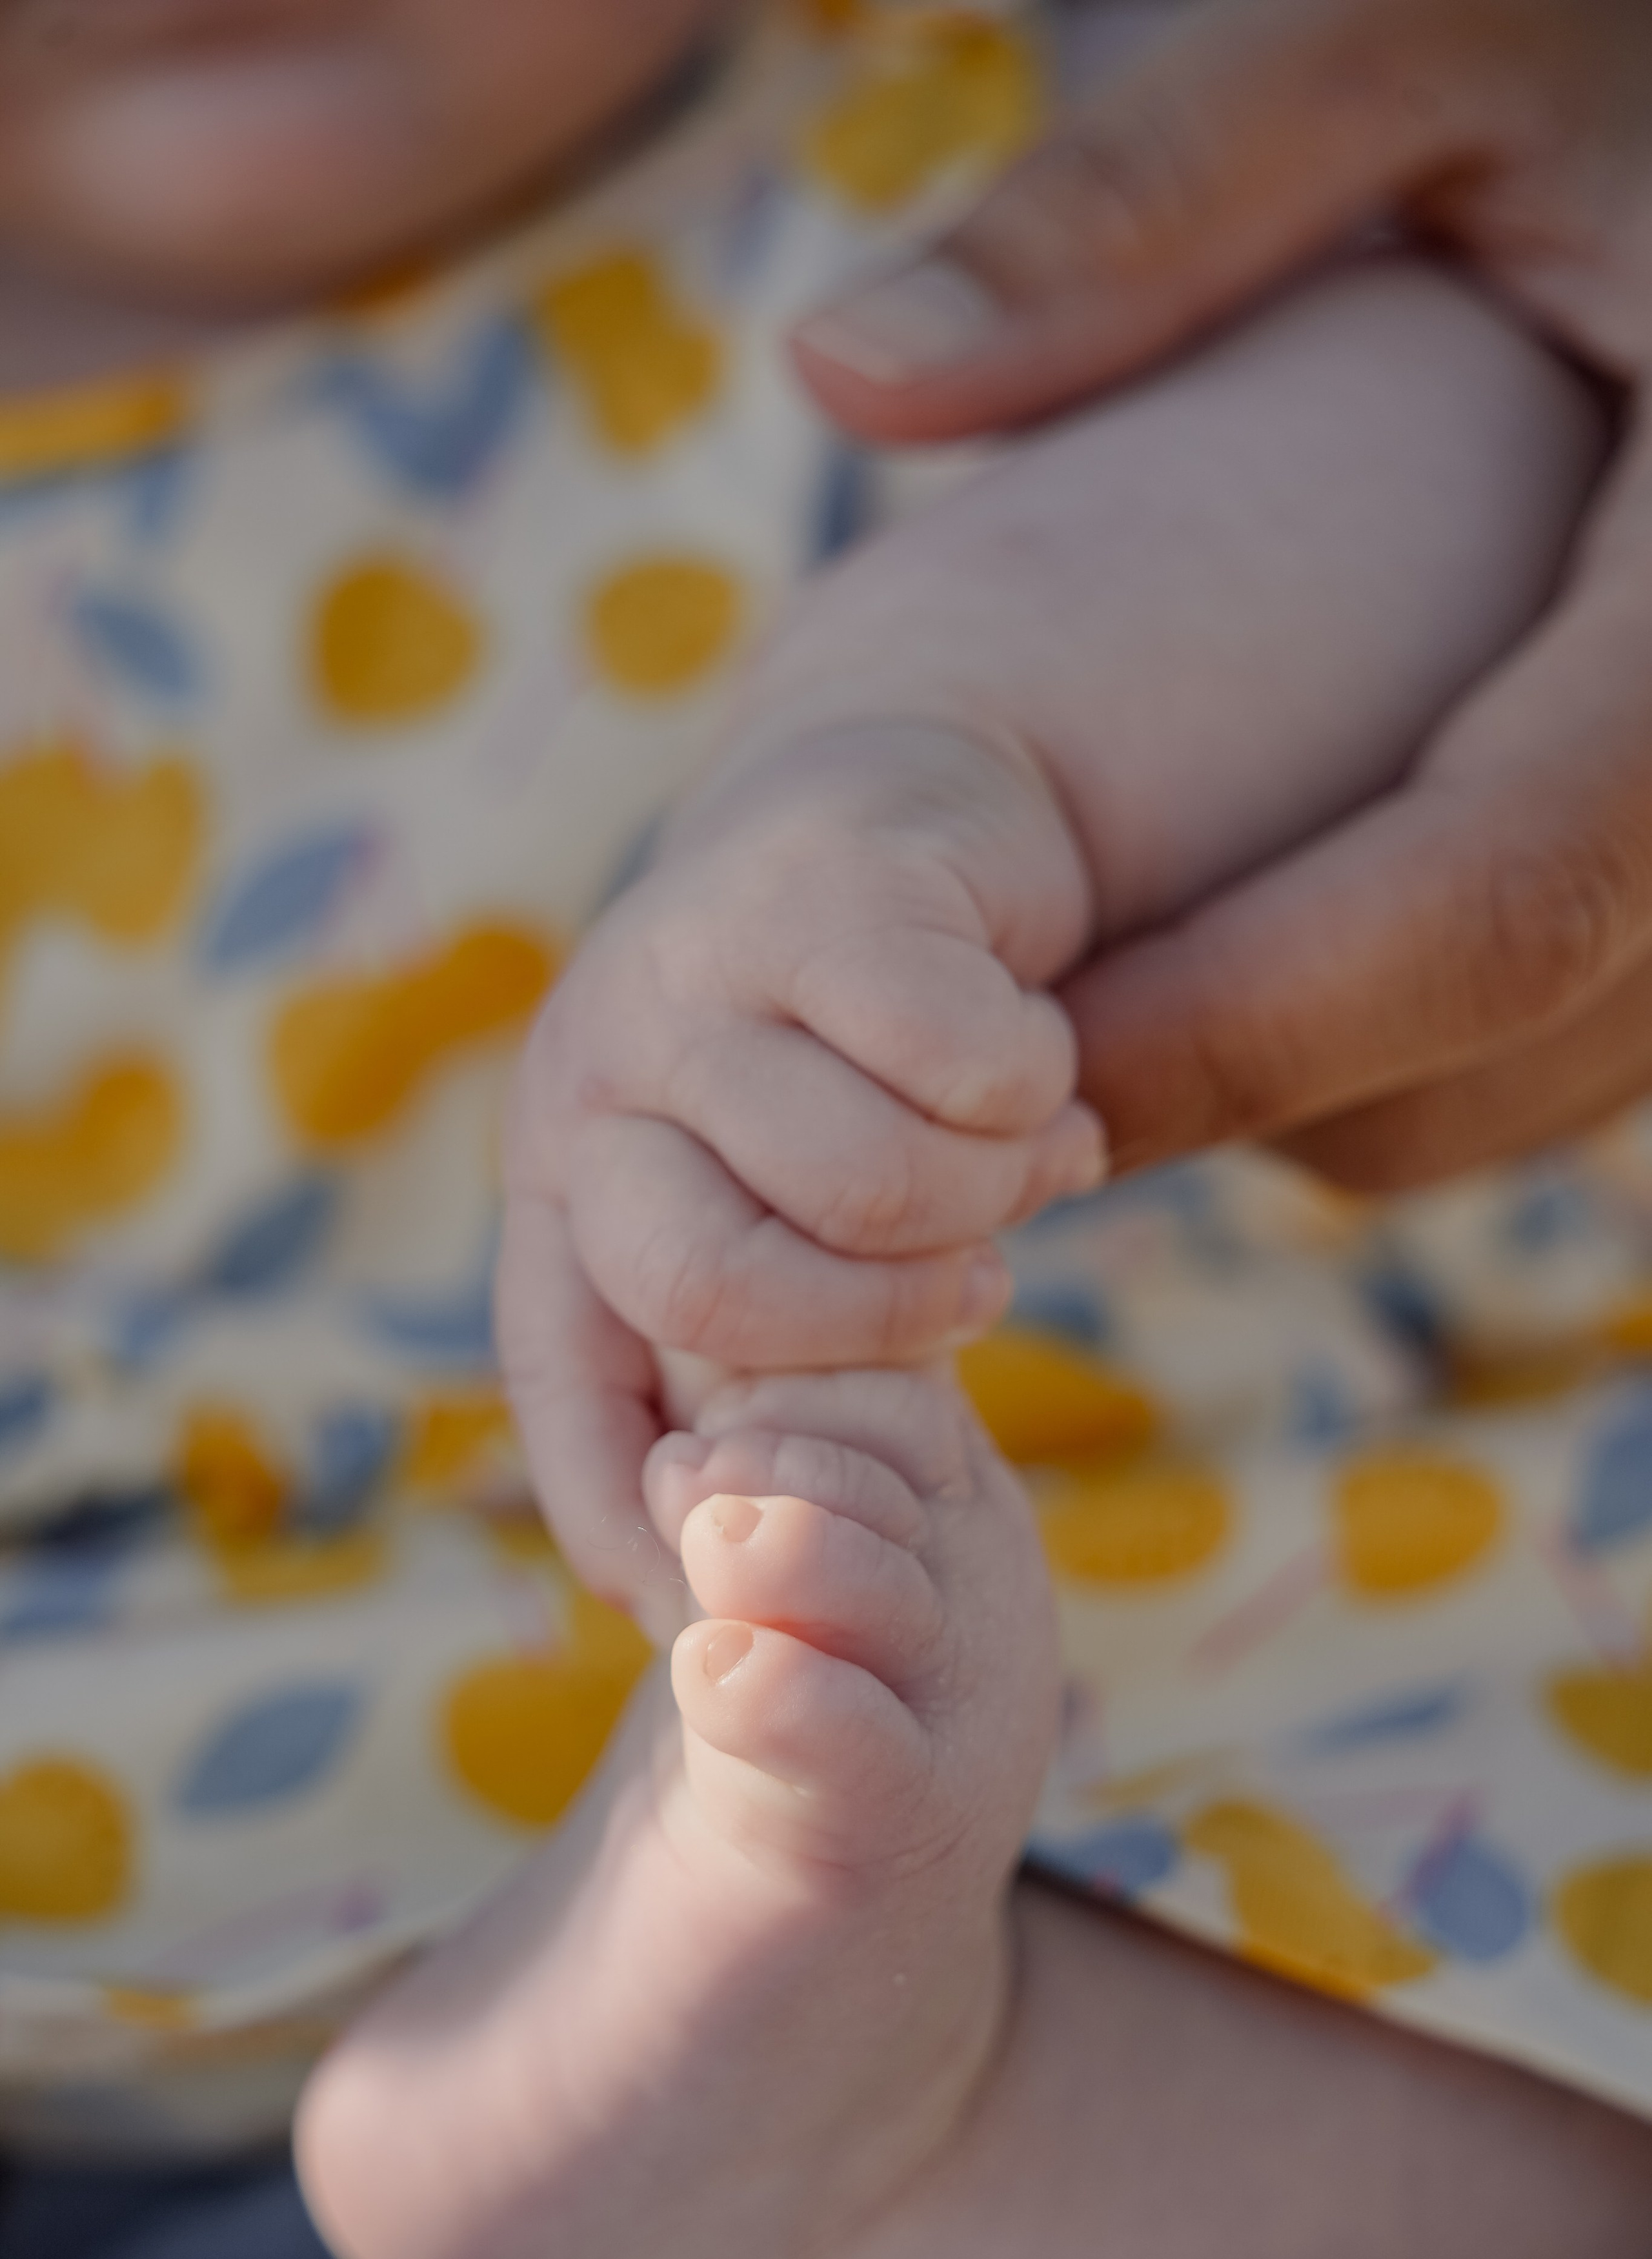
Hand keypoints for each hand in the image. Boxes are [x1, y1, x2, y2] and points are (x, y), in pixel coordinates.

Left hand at [499, 717, 1100, 1608]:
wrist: (915, 821)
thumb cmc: (855, 1071)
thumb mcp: (778, 1216)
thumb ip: (757, 1345)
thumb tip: (708, 1585)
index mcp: (568, 1181)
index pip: (562, 1378)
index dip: (627, 1503)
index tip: (713, 1594)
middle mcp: (592, 1074)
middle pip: (714, 1290)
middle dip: (882, 1323)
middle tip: (978, 1287)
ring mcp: (686, 967)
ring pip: (868, 1183)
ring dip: (989, 1189)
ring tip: (1023, 1149)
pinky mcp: (814, 884)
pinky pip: (961, 1064)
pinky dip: (1033, 1085)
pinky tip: (1033, 1057)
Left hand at [795, 0, 1651, 1187]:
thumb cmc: (1629, 34)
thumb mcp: (1421, 38)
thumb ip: (1153, 201)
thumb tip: (841, 368)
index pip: (1502, 901)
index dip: (1247, 1024)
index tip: (1002, 1058)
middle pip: (1500, 1043)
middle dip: (1236, 1082)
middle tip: (981, 1047)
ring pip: (1528, 1085)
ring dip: (1304, 1085)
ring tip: (1082, 996)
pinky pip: (1562, 1047)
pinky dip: (1386, 1045)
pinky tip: (1235, 939)